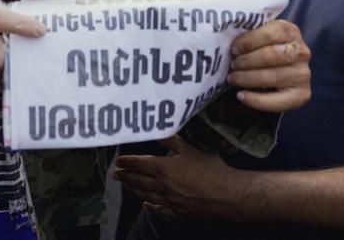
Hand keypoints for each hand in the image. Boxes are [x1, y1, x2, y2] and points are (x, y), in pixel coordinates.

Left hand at [114, 134, 238, 219]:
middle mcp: (161, 185)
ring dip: (134, 189)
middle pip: (138, 180)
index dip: (127, 162)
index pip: (138, 163)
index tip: (119, 161)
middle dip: (126, 176)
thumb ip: (170, 140)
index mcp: (162, 168)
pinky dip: (150, 207)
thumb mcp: (189, 148)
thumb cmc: (210, 169)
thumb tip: (157, 130)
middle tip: (116, 174)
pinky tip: (146, 205)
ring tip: (127, 185)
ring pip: (145, 194)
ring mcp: (169, 200)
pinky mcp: (178, 212)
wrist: (226, 194)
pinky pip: (159, 209)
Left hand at [227, 19, 310, 111]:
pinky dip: (256, 100)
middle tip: (231, 66)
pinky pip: (277, 101)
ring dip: (246, 79)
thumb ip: (250, 33)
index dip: (248, 42)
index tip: (233, 49)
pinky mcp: (302, 95)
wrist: (280, 70)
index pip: (270, 34)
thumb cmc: (263, 49)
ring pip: (271, 77)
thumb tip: (228, 37)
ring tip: (233, 79)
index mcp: (291, 31)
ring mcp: (303, 74)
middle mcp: (301, 52)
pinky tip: (241, 95)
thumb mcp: (260, 36)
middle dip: (246, 61)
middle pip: (270, 56)